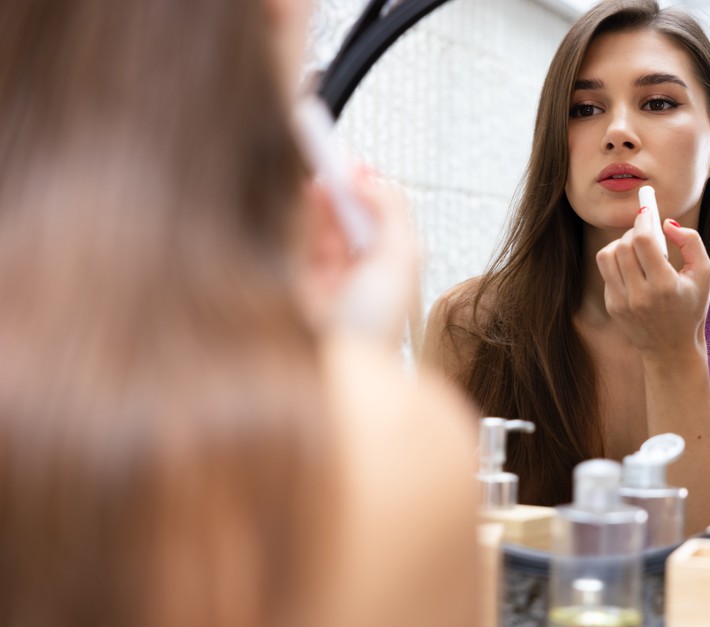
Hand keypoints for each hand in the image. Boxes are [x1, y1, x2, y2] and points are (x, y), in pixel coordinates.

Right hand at [300, 166, 419, 347]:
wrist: (336, 366)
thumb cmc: (372, 328)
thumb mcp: (401, 259)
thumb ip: (391, 212)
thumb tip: (370, 178)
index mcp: (384, 274)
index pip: (374, 222)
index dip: (365, 192)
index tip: (356, 164)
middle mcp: (352, 277)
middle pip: (343, 220)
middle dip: (338, 189)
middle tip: (331, 158)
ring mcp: (319, 282)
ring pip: (316, 227)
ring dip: (317, 198)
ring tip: (318, 171)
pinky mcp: (289, 284)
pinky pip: (291, 241)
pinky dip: (295, 216)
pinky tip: (301, 195)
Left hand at [595, 211, 709, 355]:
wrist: (671, 348)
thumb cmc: (691, 307)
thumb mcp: (704, 274)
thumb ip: (691, 243)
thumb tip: (667, 223)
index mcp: (665, 286)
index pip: (644, 242)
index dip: (643, 220)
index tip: (647, 209)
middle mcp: (639, 295)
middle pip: (624, 245)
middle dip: (635, 231)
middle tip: (646, 230)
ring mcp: (621, 302)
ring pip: (607, 255)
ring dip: (621, 244)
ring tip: (637, 248)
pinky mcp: (611, 306)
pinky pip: (606, 271)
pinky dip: (618, 261)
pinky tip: (633, 267)